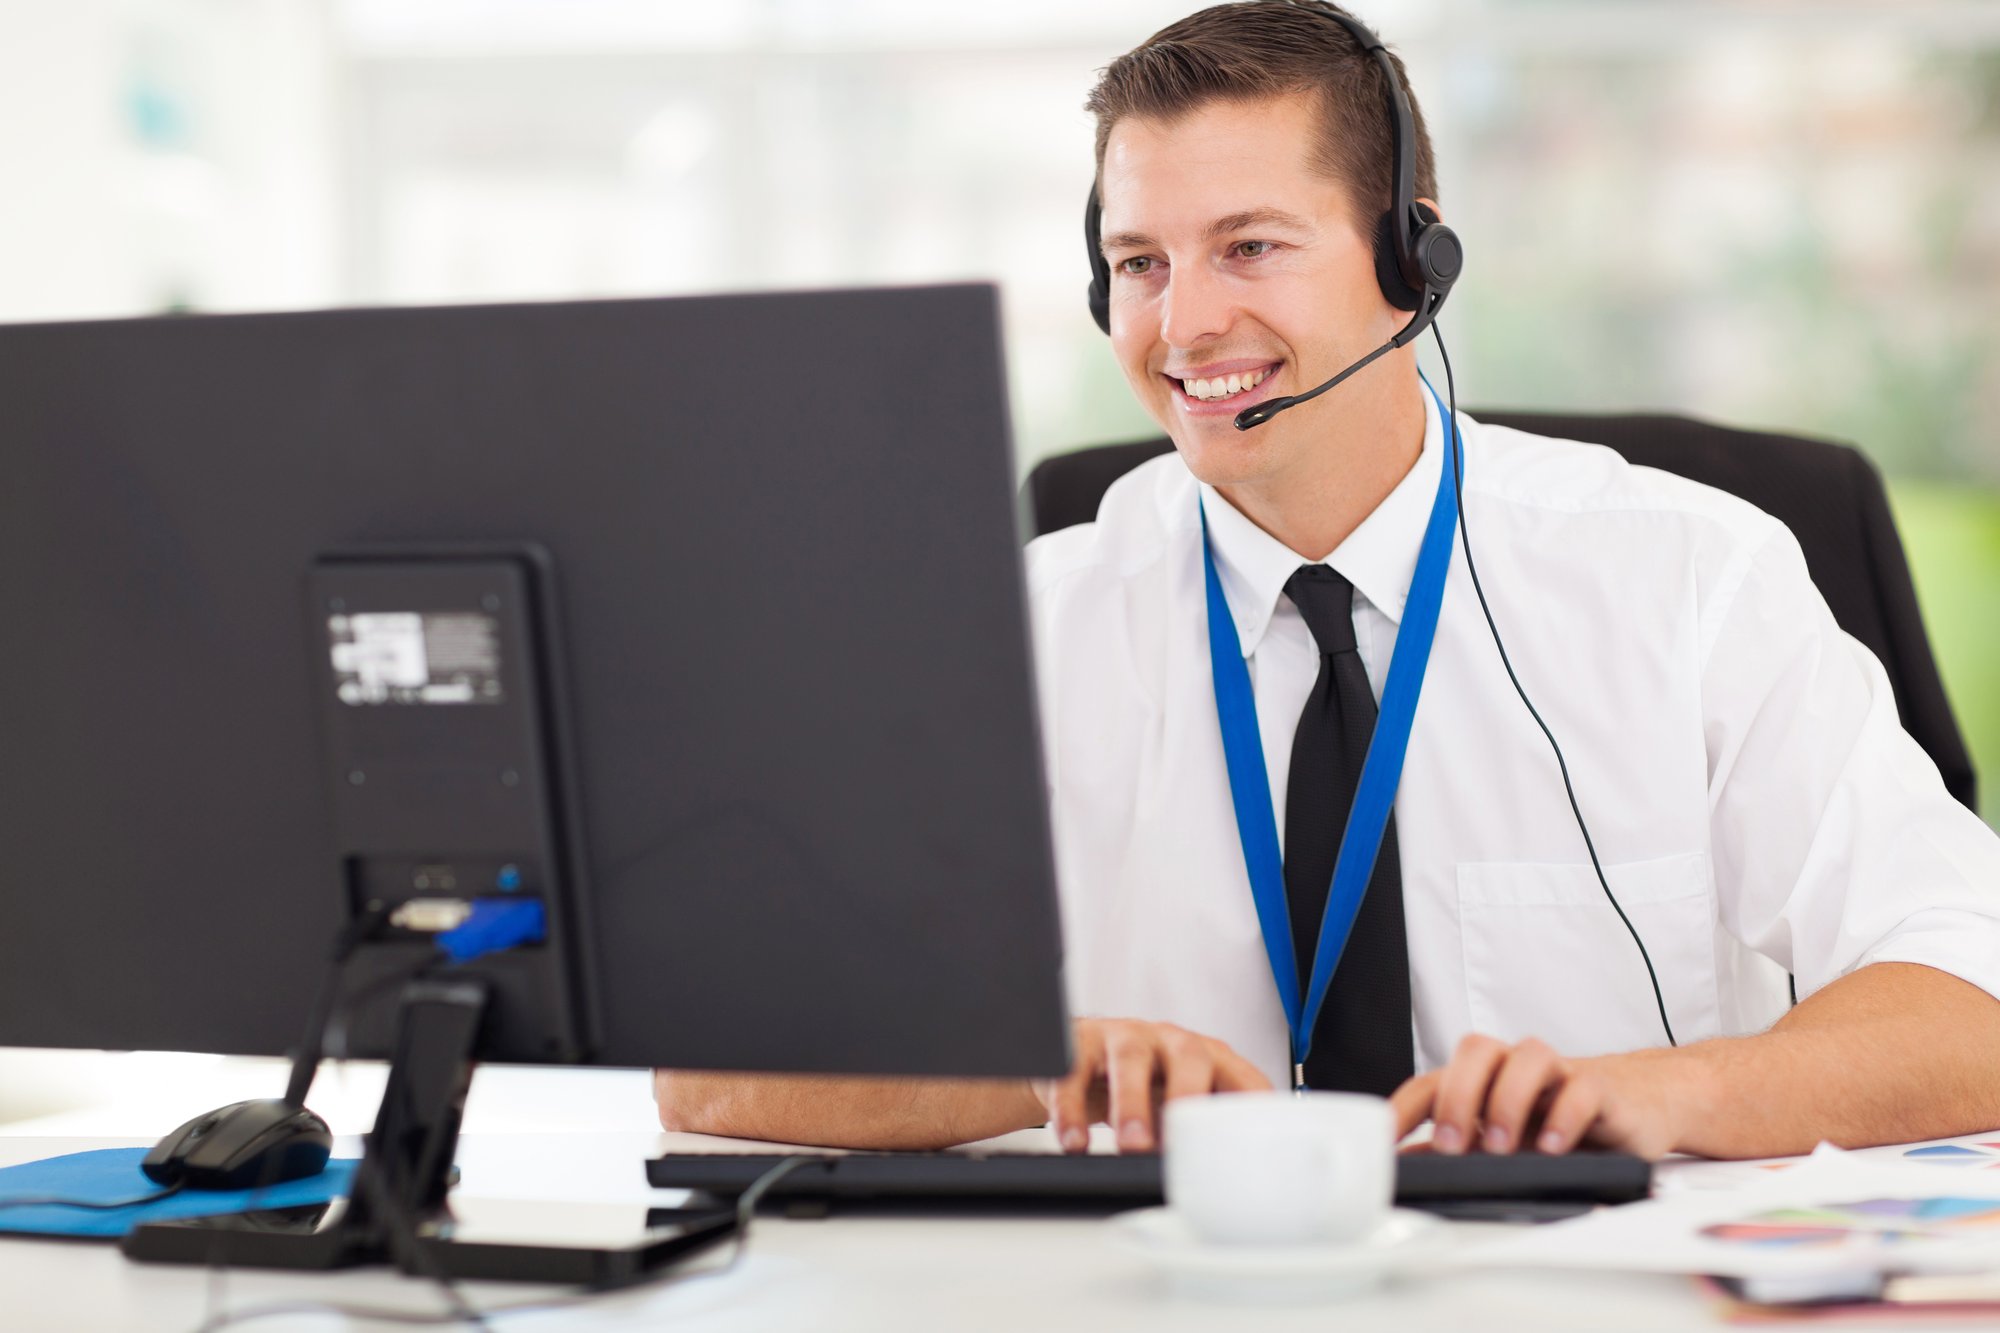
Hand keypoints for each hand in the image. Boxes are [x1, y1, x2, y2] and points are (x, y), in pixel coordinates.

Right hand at [1033, 1018, 1270, 1153]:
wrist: (1080, 1060)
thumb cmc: (1143, 1089)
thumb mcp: (1179, 1109)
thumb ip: (1199, 1138)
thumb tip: (1215, 1192)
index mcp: (1209, 1059)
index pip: (1244, 1079)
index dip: (1250, 1109)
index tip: (1248, 1146)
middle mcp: (1170, 1041)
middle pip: (1189, 1056)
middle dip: (1186, 1097)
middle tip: (1180, 1142)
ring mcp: (1125, 1037)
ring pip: (1130, 1059)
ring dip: (1132, 1104)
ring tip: (1132, 1146)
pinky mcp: (1080, 1043)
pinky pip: (1074, 1071)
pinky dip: (1073, 1110)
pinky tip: (1075, 1142)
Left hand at [1389, 1035, 1688, 1160]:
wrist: (1635, 1103)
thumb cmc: (1559, 1116)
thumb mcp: (1502, 1137)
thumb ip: (1458, 1146)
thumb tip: (1408, 1163)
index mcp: (1483, 1077)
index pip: (1431, 1081)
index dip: (1403, 1108)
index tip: (1383, 1140)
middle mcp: (1515, 1067)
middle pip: (1477, 1051)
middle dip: (1457, 1096)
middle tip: (1452, 1144)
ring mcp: (1558, 1074)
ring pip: (1528, 1056)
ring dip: (1508, 1100)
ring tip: (1501, 1146)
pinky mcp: (1600, 1090)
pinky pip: (1582, 1089)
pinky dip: (1565, 1116)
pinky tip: (1554, 1146)